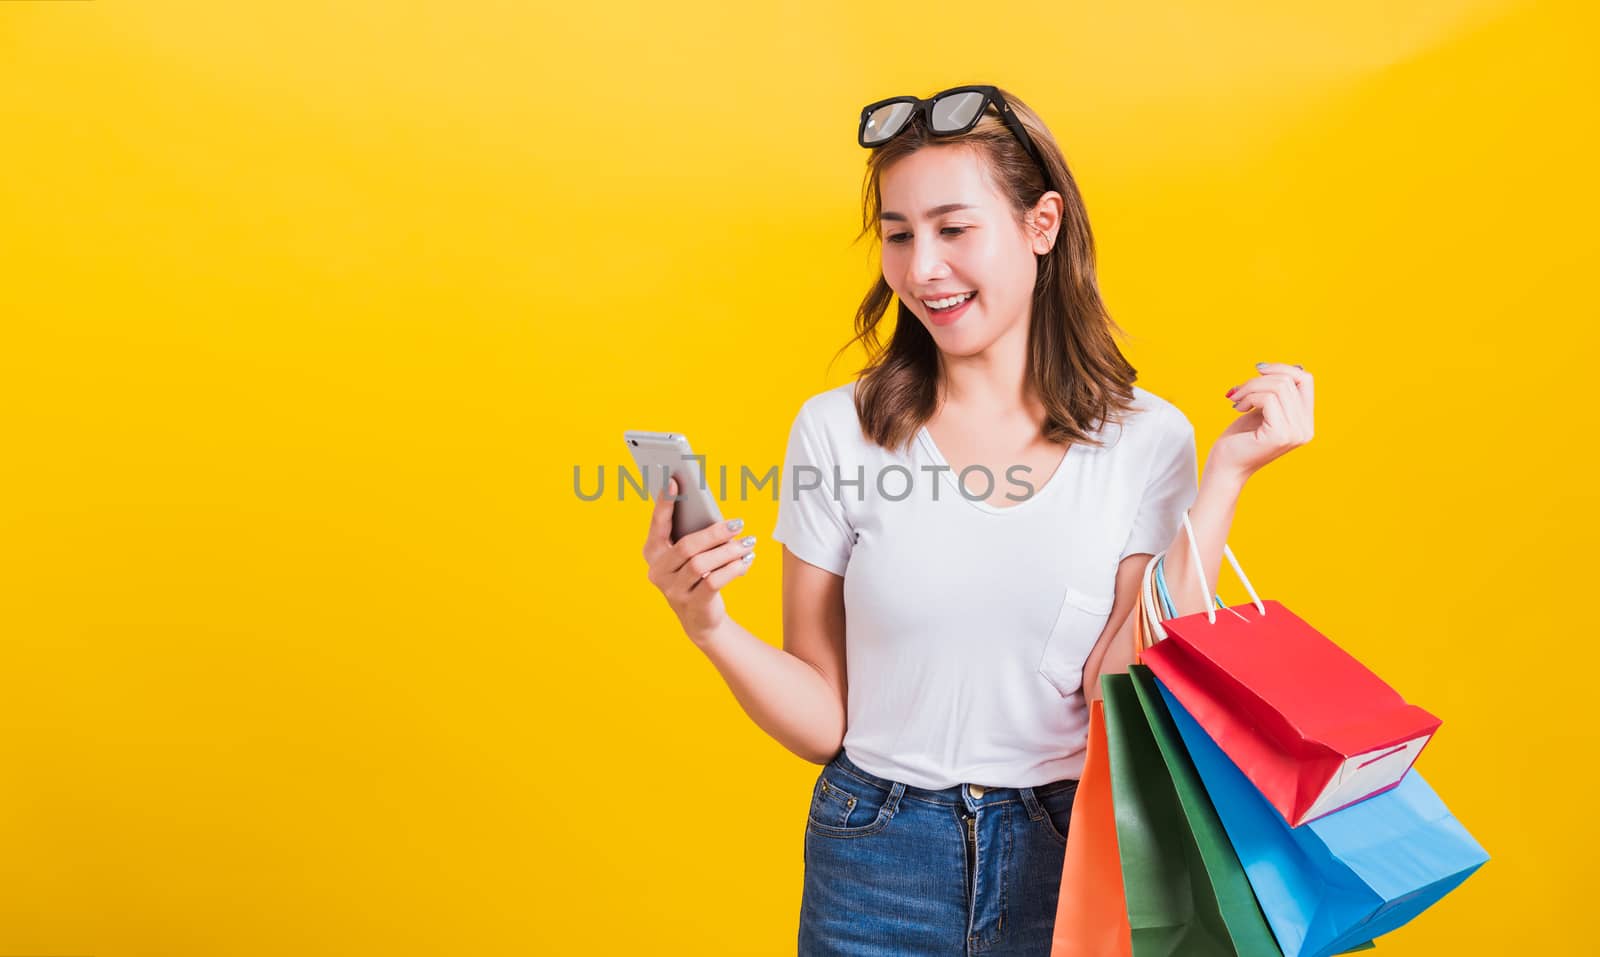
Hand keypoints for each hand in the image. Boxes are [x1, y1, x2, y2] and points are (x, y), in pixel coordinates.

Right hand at [642, 477, 757, 643]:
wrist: (701, 618)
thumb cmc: (697, 575)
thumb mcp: (693, 554)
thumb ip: (697, 535)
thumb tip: (717, 518)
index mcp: (652, 553)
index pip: (657, 525)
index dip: (665, 503)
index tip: (674, 481)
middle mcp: (657, 571)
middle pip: (686, 546)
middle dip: (715, 533)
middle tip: (738, 523)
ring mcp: (672, 590)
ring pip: (701, 564)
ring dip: (729, 551)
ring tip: (748, 542)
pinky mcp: (691, 605)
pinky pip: (714, 582)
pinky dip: (733, 569)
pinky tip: (746, 560)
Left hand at [1209, 361, 1315, 479]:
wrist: (1225, 467)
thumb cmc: (1239, 439)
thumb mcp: (1262, 409)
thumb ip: (1278, 393)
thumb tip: (1290, 367)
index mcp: (1305, 422)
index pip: (1306, 380)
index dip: (1282, 368)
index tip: (1258, 370)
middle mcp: (1306, 429)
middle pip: (1289, 380)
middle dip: (1258, 380)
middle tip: (1238, 392)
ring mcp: (1296, 433)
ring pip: (1278, 386)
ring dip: (1250, 388)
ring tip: (1237, 401)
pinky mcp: (1281, 434)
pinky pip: (1268, 398)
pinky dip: (1249, 397)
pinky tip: (1237, 409)